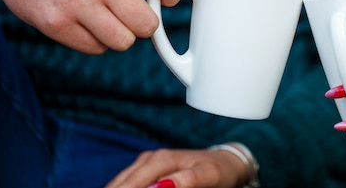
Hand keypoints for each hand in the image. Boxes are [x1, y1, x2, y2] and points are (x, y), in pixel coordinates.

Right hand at [0, 0, 193, 53]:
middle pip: (148, 24)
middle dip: (147, 18)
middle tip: (135, 6)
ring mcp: (73, 2)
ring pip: (124, 41)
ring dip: (122, 31)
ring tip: (110, 12)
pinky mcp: (54, 23)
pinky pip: (96, 48)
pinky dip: (97, 38)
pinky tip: (87, 17)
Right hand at [105, 148, 246, 187]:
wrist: (224, 163)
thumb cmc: (218, 170)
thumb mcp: (209, 176)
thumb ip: (186, 180)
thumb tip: (160, 187)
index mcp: (161, 159)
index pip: (132, 184)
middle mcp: (148, 159)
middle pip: (121, 183)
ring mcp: (145, 164)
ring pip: (120, 183)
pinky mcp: (146, 171)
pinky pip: (128, 183)